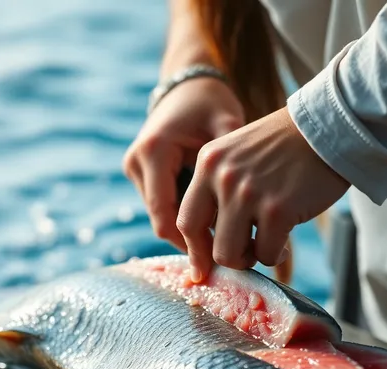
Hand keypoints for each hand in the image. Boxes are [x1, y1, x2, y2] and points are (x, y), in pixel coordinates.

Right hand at [123, 77, 244, 251]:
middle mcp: (137, 163)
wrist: (188, 85)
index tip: (218, 266)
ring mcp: (135, 169)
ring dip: (191, 231)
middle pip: (163, 223)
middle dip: (193, 244)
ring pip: (163, 218)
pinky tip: (217, 223)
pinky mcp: (141, 174)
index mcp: (154, 152)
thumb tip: (251, 220)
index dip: (191, 245)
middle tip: (228, 263)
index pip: (166, 217)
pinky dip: (188, 217)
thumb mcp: (227, 127)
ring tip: (229, 243)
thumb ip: (231, 170)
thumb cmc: (211, 103)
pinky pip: (164, 206)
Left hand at [177, 107, 348, 281]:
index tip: (201, 266)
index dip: (194, 248)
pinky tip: (284, 242)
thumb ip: (218, 187)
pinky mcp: (278, 210)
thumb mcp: (237, 154)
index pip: (185, 218)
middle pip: (203, 242)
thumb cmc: (286, 146)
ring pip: (230, 254)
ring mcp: (248, 194)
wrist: (329, 126)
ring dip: (249, 258)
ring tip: (265, 245)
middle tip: (244, 253)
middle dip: (224, 257)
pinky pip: (265, 254)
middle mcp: (222, 178)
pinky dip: (274, 255)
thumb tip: (207, 240)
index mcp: (208, 163)